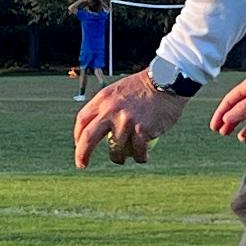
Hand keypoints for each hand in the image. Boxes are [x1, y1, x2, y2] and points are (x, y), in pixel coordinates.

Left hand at [73, 70, 188, 167]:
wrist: (168, 81)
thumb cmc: (143, 87)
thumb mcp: (118, 91)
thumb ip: (106, 107)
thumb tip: (96, 129)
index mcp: (102, 99)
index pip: (82, 120)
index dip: (77, 136)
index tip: (79, 145)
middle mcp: (111, 110)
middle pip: (88, 138)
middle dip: (82, 154)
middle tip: (81, 165)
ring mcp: (126, 121)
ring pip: (115, 150)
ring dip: (119, 158)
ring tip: (125, 157)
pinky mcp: (142, 130)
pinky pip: (137, 152)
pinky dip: (140, 157)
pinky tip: (143, 157)